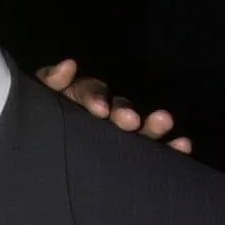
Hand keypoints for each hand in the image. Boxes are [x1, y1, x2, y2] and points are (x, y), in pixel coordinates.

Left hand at [35, 58, 192, 153]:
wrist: (43, 158)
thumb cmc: (43, 118)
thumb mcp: (41, 98)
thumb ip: (51, 81)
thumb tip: (68, 65)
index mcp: (82, 98)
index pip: (91, 92)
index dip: (96, 97)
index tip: (100, 110)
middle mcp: (106, 112)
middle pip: (121, 107)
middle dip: (126, 111)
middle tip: (130, 121)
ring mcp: (120, 133)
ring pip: (141, 126)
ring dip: (153, 124)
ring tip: (165, 122)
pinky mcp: (132, 154)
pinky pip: (154, 149)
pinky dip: (170, 147)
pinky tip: (183, 146)